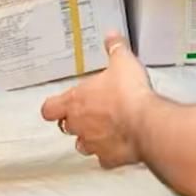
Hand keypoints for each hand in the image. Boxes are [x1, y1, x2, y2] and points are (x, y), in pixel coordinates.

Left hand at [41, 33, 153, 168]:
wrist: (145, 123)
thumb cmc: (129, 93)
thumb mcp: (122, 62)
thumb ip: (115, 48)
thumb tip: (112, 36)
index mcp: (76, 102)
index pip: (49, 109)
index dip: (53, 107)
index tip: (59, 103)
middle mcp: (80, 126)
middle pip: (66, 127)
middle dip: (75, 121)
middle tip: (89, 111)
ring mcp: (94, 144)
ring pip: (83, 145)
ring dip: (90, 138)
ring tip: (104, 128)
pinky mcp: (110, 158)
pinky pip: (105, 159)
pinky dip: (110, 153)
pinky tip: (120, 144)